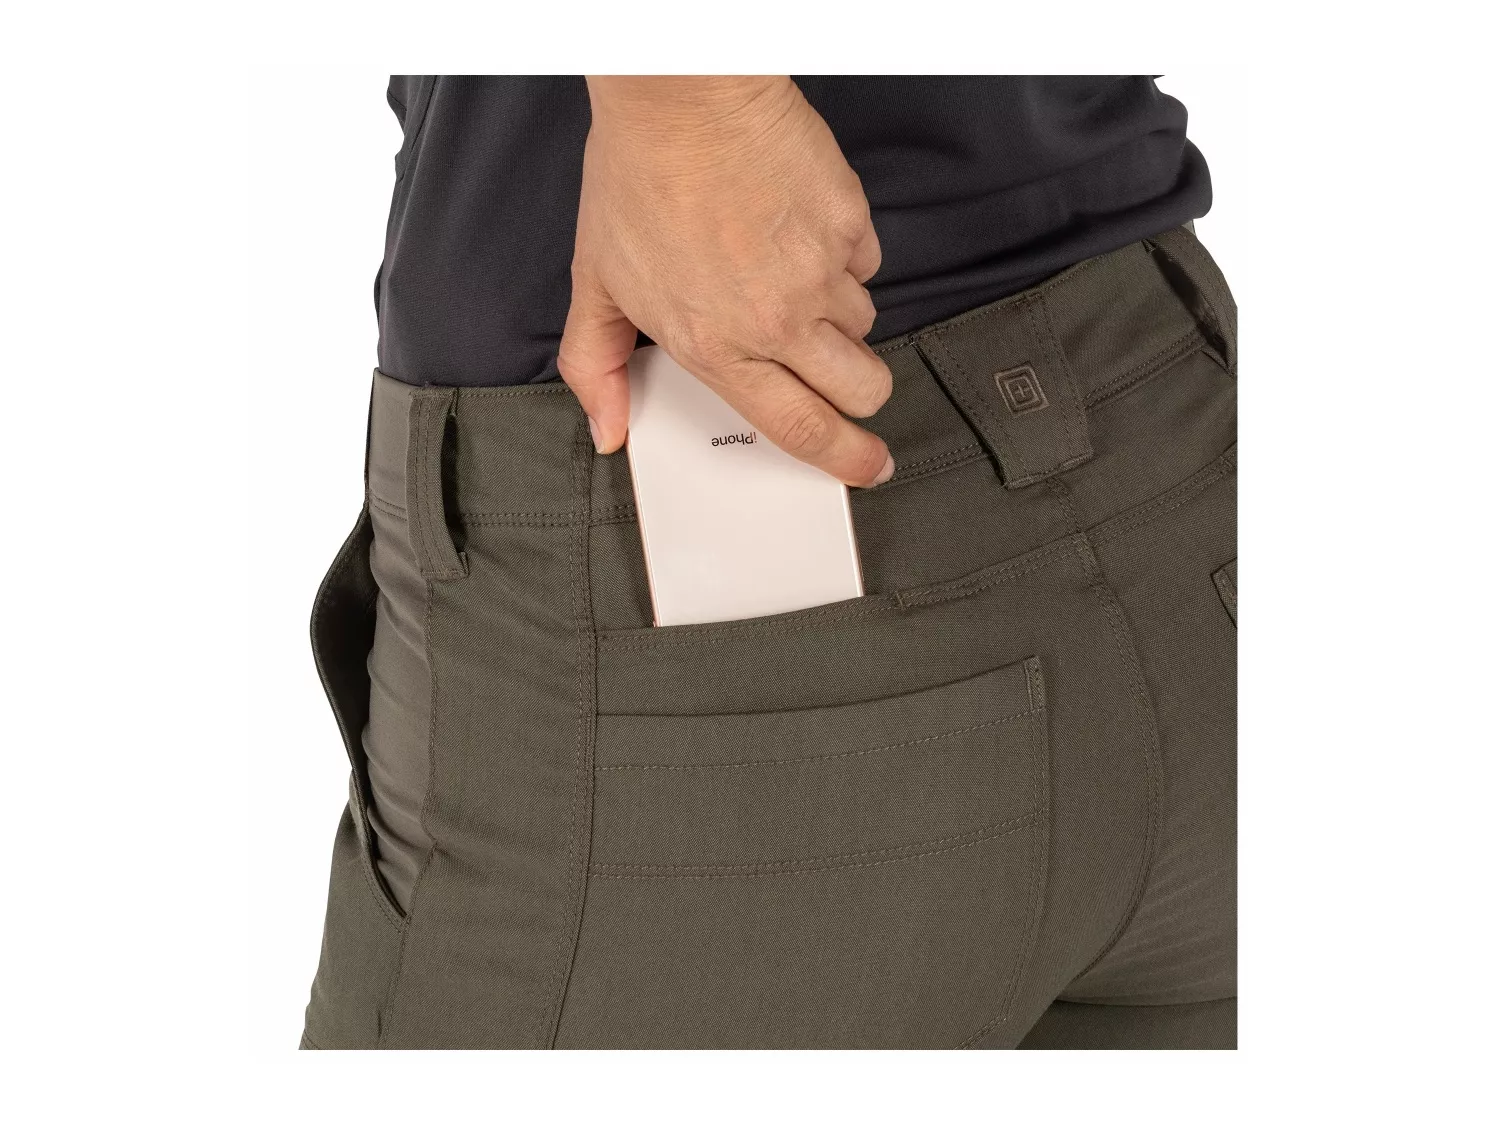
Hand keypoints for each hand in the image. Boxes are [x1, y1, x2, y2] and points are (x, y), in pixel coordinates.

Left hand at [558, 76, 893, 486]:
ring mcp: (822, 270)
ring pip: (865, 324)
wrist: (683, 96)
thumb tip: (608, 429)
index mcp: (720, 347)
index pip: (801, 429)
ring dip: (838, 316)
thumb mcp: (597, 283)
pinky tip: (798, 230)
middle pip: (862, 389)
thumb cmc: (638, 181)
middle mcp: (779, 320)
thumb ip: (597, 366)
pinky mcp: (850, 222)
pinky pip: (866, 262)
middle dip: (861, 397)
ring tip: (787, 274)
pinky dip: (842, 257)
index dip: (845, 459)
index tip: (868, 467)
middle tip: (842, 378)